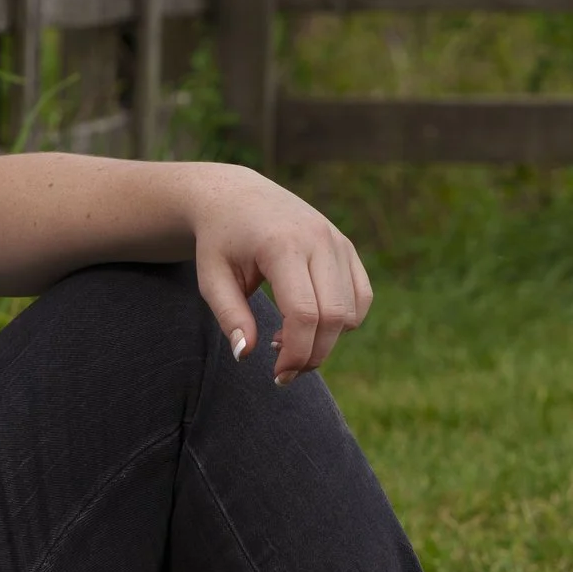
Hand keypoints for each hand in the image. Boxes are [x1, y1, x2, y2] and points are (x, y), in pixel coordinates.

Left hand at [186, 165, 372, 384]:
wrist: (237, 197)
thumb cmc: (220, 241)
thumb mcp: (211, 278)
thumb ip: (229, 317)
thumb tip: (246, 355)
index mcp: (282, 245)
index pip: (304, 313)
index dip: (296, 353)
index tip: (278, 374)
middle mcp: (318, 240)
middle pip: (334, 317)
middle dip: (313, 354)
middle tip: (283, 369)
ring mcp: (337, 241)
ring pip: (352, 311)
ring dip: (327, 340)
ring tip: (289, 338)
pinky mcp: (346, 247)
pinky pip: (361, 297)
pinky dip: (344, 321)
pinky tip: (310, 322)